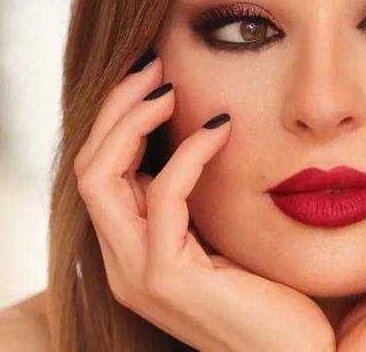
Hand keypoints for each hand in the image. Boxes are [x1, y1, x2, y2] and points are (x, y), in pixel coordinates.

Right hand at [73, 52, 335, 351]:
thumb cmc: (275, 301)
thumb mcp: (226, 237)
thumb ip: (199, 201)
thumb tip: (203, 137)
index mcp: (134, 250)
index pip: (103, 171)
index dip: (122, 118)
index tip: (158, 76)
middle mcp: (122, 262)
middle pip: (89, 164)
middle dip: (117, 107)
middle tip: (154, 63)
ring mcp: (138, 273)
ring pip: (100, 174)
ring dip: (132, 118)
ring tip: (169, 82)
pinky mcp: (167, 278)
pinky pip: (163, 194)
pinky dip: (189, 152)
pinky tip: (222, 127)